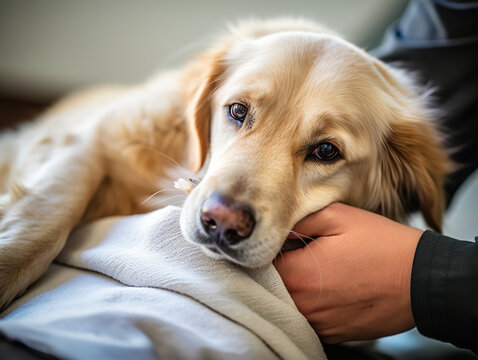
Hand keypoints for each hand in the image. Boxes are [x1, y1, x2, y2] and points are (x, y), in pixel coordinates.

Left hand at [274, 203, 422, 343]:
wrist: (422, 280)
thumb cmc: (382, 244)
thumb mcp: (338, 216)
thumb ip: (299, 221)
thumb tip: (276, 229)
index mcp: (299, 275)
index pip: (261, 265)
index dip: (269, 251)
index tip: (281, 242)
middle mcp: (304, 306)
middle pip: (272, 288)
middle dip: (279, 270)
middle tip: (299, 252)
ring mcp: (319, 324)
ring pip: (289, 305)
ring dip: (295, 288)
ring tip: (319, 269)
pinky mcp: (333, 334)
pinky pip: (309, 317)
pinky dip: (312, 303)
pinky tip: (331, 287)